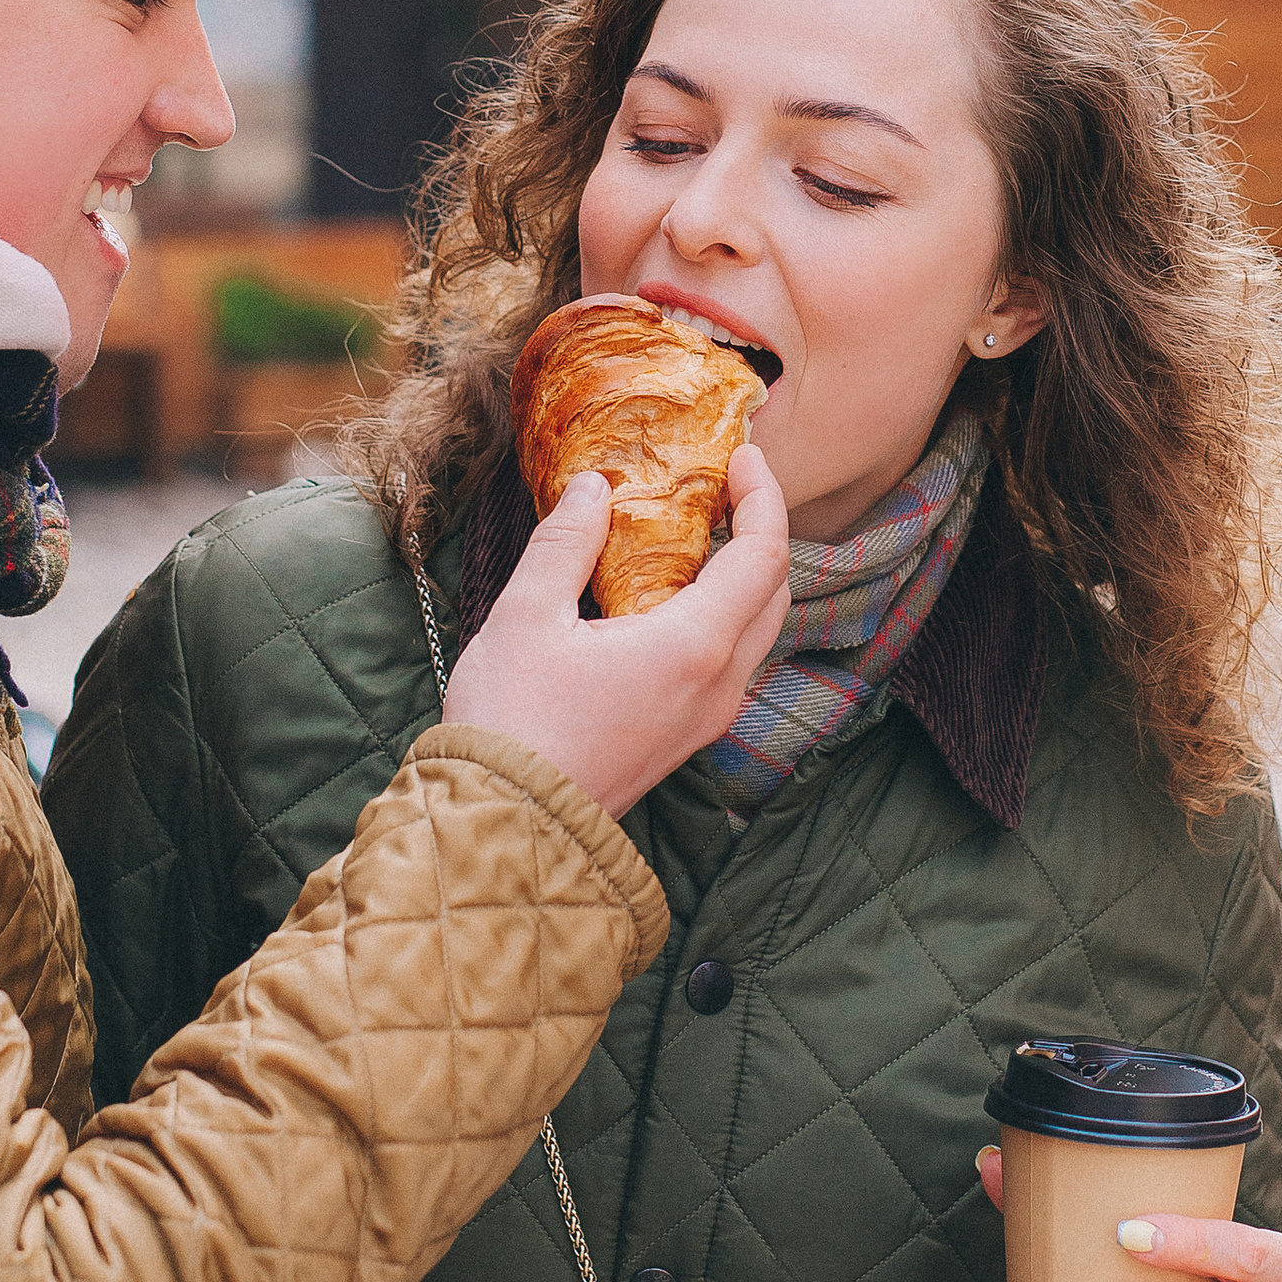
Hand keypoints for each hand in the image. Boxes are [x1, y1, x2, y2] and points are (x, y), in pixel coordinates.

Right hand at [444, 441, 790, 816]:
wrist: (507, 825)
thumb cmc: (513, 723)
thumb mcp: (526, 616)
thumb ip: (566, 544)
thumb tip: (594, 490)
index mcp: (694, 647)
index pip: (764, 555)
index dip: (763, 497)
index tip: (744, 457)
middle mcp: (718, 685)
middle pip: (774, 592)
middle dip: (759, 532)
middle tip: (723, 488)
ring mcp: (707, 718)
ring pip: (756, 632)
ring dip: (741, 577)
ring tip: (695, 535)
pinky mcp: (686, 738)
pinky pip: (729, 663)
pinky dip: (721, 616)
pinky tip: (669, 598)